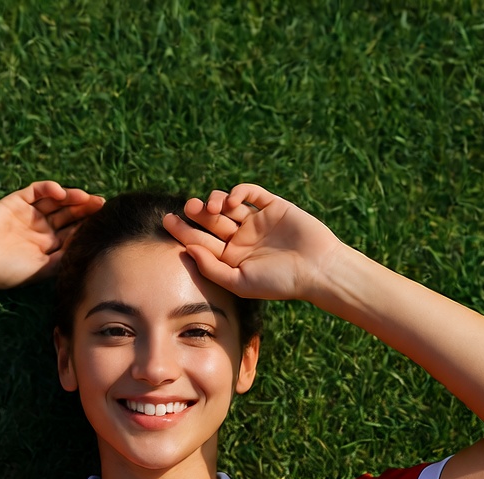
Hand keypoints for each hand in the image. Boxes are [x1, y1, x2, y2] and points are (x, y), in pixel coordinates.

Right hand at [0, 180, 104, 290]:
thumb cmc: (9, 272)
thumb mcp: (43, 269)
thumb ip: (64, 257)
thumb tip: (88, 245)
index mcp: (50, 246)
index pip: (74, 231)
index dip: (89, 225)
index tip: (104, 221)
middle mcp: (42, 229)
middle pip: (69, 214)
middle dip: (85, 209)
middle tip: (100, 204)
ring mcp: (30, 214)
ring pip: (56, 201)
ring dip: (71, 197)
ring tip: (84, 197)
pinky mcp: (16, 202)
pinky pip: (36, 191)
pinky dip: (48, 189)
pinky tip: (60, 192)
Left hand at [162, 183, 341, 302]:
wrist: (316, 270)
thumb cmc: (278, 282)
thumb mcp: (239, 281)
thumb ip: (212, 268)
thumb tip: (187, 249)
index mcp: (231, 258)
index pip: (201, 241)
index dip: (183, 231)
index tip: (167, 221)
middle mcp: (241, 239)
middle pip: (211, 221)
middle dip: (196, 213)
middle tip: (187, 208)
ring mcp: (257, 221)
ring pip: (228, 205)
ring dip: (215, 201)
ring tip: (210, 206)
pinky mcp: (273, 206)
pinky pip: (252, 193)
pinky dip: (240, 192)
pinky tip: (233, 200)